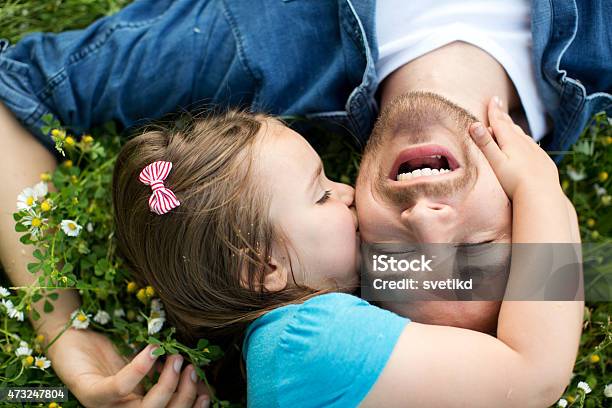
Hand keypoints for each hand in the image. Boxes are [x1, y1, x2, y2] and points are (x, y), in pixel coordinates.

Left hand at [46, 328, 210, 407]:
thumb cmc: (109, 347)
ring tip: (174, 358)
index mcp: (136, 404)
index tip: (206, 389)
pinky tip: (151, 351)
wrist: (71, 332)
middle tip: (190, 368)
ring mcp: (104, 406)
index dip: (190, 406)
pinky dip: (139, 371)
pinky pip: (119, 388)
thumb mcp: (142, 358)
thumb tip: (194, 368)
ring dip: (166, 385)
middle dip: (182, 395)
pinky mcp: (89, 393)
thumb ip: (163, 366)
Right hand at [469, 96, 559, 197]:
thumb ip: (485, 144)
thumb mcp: (495, 162)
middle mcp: (525, 143)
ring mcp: (536, 152)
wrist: (541, 195)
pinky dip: (526, 141)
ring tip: (509, 123)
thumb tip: (474, 124)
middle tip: (498, 105)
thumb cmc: (514, 181)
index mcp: (511, 141)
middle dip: (503, 116)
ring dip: (514, 128)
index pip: (500, 122)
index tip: (493, 98)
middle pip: (511, 126)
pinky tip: (527, 145)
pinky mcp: (543, 161)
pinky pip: (533, 147)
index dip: (494, 110)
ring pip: (523, 136)